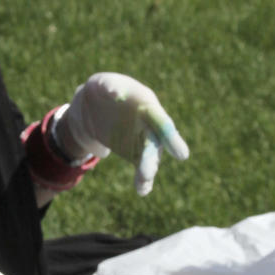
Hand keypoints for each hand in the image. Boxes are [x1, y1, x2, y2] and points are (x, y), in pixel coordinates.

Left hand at [58, 72, 188, 195]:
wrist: (94, 108)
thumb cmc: (102, 90)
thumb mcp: (101, 84)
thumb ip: (109, 86)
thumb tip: (116, 94)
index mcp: (147, 104)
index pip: (160, 120)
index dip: (170, 137)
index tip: (181, 155)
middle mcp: (150, 124)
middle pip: (155, 143)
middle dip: (152, 158)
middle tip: (149, 172)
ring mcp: (144, 139)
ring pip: (149, 157)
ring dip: (147, 170)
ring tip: (143, 183)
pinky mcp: (135, 152)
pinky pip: (140, 167)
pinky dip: (142, 181)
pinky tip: (142, 190)